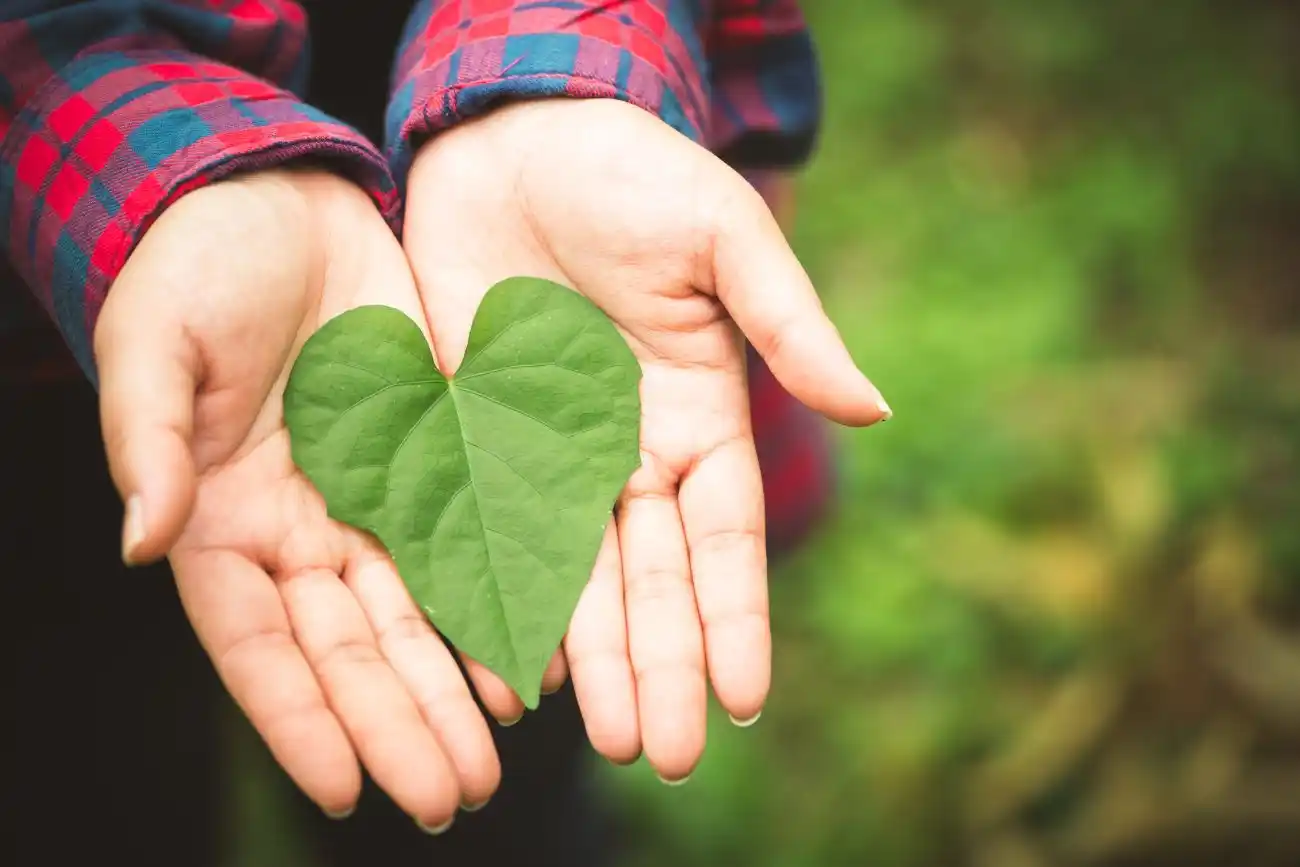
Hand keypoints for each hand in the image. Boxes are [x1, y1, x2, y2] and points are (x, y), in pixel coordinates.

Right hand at [94, 170, 498, 825]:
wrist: (280, 199)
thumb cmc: (196, 267)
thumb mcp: (159, 342)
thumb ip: (150, 439)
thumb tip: (142, 537)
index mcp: (224, 518)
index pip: (261, 643)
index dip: (299, 716)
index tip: (345, 788)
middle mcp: (301, 528)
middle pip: (352, 648)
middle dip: (399, 722)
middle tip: (451, 796)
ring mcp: (370, 498)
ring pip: (416, 616)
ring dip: (452, 688)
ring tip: (493, 757)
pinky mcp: (433, 456)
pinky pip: (467, 545)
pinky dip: (494, 605)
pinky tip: (529, 663)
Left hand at [403, 100, 888, 780]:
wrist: (512, 137)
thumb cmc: (633, 176)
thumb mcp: (722, 241)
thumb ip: (789, 327)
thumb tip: (876, 411)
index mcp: (696, 416)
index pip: (720, 537)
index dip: (734, 614)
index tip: (747, 694)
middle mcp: (626, 455)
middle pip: (649, 580)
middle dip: (663, 664)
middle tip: (671, 752)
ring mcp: (547, 456)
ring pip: (572, 579)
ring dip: (590, 660)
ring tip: (609, 739)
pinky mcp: (473, 442)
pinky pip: (484, 535)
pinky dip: (496, 601)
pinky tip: (508, 672)